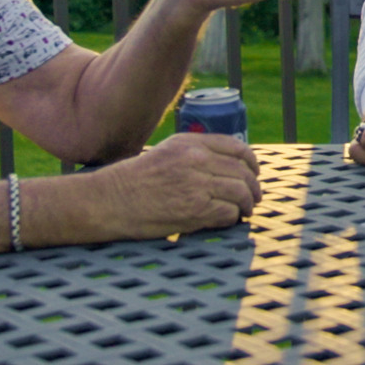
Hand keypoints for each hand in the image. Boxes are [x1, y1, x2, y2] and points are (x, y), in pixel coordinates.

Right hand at [89, 133, 262, 237]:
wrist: (110, 200)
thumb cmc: (135, 180)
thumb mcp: (167, 152)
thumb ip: (196, 154)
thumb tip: (229, 167)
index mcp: (191, 143)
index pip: (237, 148)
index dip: (251, 163)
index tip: (253, 173)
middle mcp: (197, 159)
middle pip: (243, 172)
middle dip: (252, 188)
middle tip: (252, 199)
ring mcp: (198, 184)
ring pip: (241, 193)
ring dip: (246, 205)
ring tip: (243, 212)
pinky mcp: (196, 209)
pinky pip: (229, 213)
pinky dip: (232, 219)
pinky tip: (225, 221)